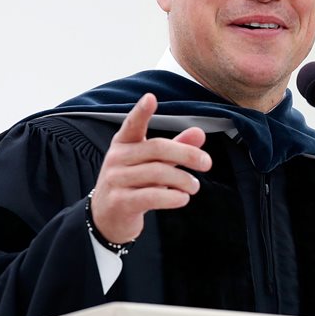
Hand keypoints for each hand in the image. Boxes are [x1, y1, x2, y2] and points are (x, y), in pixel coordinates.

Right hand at [89, 93, 211, 243]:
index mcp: (123, 143)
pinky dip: (172, 197)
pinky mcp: (121, 202)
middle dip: (186, 154)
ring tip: (194, 186)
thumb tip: (199, 133)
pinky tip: (182, 198)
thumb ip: (176, 147)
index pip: (132, 124)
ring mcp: (116, 180)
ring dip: (183, 180)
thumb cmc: (134, 184)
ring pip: (158, 173)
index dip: (141, 111)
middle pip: (157, 148)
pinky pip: (151, 196)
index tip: (151, 98)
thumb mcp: (153, 163)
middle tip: (207, 163)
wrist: (107, 218)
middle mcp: (117, 158)